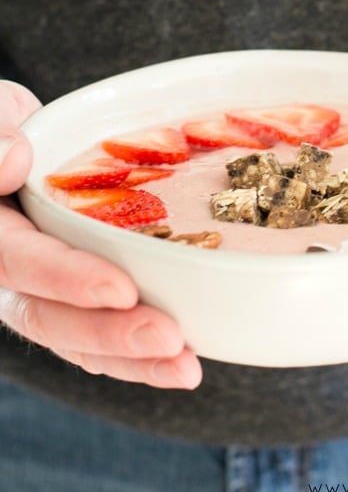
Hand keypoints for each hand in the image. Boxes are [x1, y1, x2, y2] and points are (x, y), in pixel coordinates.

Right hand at [0, 80, 201, 388]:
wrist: (15, 140)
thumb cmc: (2, 122)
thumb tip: (16, 159)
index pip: (17, 261)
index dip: (65, 278)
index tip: (121, 288)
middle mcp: (4, 269)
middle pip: (45, 316)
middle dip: (108, 334)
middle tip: (171, 340)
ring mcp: (34, 288)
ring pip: (72, 338)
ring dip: (129, 359)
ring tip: (186, 369)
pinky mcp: (66, 295)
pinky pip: (93, 335)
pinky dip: (132, 355)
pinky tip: (176, 363)